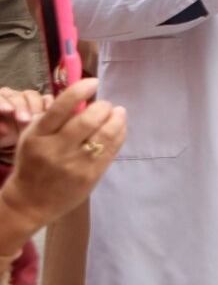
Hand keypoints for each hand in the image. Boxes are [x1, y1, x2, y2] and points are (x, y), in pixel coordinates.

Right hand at [0, 80, 124, 240]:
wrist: (30, 201)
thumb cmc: (33, 162)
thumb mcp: (32, 137)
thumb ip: (53, 118)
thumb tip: (83, 96)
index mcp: (38, 136)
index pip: (60, 108)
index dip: (79, 91)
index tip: (93, 82)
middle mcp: (56, 149)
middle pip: (88, 120)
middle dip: (103, 107)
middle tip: (106, 105)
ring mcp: (75, 164)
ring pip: (105, 135)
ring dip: (117, 119)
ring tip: (118, 112)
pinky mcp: (91, 175)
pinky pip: (112, 150)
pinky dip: (119, 134)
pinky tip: (119, 128)